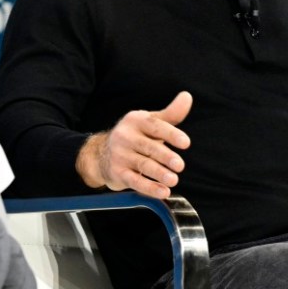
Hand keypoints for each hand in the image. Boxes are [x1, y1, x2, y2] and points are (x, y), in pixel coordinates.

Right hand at [77, 91, 192, 198]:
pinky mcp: (117, 173)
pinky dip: (149, 188)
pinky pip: (135, 181)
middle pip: (149, 147)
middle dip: (165, 157)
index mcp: (136, 121)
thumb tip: (187, 97)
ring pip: (143, 165)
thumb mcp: (150, 121)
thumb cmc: (135, 136)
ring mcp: (120, 155)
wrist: (100, 154)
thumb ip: (171, 113)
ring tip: (173, 180)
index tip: (185, 143)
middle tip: (180, 165)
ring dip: (159, 174)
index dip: (171, 134)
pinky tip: (163, 191)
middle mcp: (126, 136)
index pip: (155, 126)